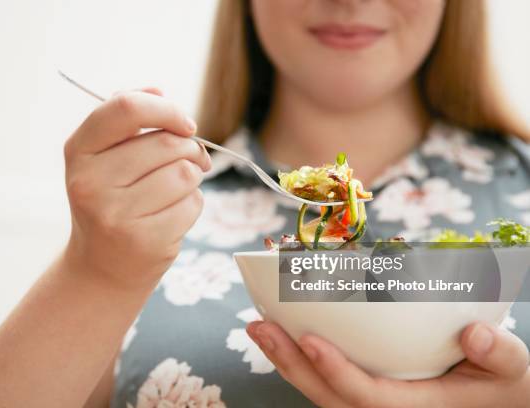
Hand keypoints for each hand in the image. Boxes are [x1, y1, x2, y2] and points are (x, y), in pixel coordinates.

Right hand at [63, 88, 210, 291]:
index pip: (127, 108)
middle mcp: (91, 183)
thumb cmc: (110, 201)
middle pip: (167, 143)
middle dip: (189, 148)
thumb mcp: (102, 158)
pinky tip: (172, 213)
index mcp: (79, 151)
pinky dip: (192, 204)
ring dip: (193, 176)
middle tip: (189, 159)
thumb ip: (128, 118)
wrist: (102, 267)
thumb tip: (160, 90)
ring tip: (178, 187)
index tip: (185, 123)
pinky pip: (192, 204)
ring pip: (185, 173)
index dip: (166, 109)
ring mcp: (116, 215)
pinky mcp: (145, 241)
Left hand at [247, 321, 529, 406]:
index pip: (367, 397)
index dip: (336, 371)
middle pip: (327, 396)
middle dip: (290, 363)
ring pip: (319, 391)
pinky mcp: (368, 392)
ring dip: (285, 360)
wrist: (498, 403)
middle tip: (258, 326)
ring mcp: (373, 402)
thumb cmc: (503, 386)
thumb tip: (472, 333)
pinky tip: (282, 337)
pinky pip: (326, 384)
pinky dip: (299, 362)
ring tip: (257, 327)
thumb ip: (499, 355)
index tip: (309, 339)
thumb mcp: (512, 371)